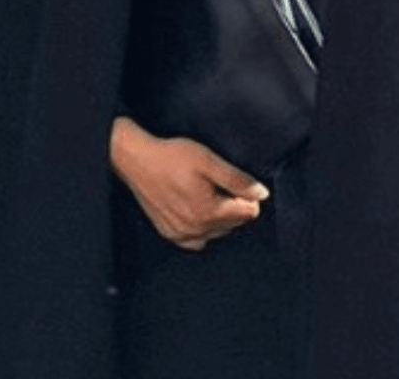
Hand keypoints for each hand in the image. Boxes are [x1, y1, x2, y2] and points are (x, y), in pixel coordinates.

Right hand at [107, 116, 264, 249]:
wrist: (136, 161)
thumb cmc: (172, 157)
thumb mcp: (210, 161)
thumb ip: (238, 180)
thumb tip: (262, 195)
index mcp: (208, 212)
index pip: (249, 213)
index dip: (248, 195)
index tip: (236, 181)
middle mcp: (195, 229)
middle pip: (235, 224)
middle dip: (235, 206)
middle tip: (219, 184)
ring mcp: (180, 235)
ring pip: (218, 233)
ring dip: (220, 217)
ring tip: (208, 193)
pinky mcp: (169, 234)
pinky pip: (198, 240)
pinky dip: (203, 227)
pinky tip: (197, 209)